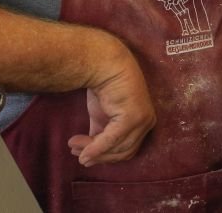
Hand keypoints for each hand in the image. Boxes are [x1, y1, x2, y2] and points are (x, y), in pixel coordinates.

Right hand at [67, 41, 156, 166]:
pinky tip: (79, 147)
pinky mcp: (133, 117)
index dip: (105, 156)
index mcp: (143, 122)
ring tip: (73, 145)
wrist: (105, 65)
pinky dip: (95, 147)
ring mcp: (143, 120)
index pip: (127, 149)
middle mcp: (147, 122)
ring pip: (117, 149)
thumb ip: (100, 134)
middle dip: (98, 156)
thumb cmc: (104, 86)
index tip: (84, 157)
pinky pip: (112, 140)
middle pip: (123, 153)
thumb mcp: (102, 116)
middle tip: (77, 153)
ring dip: (93, 151)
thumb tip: (89, 156)